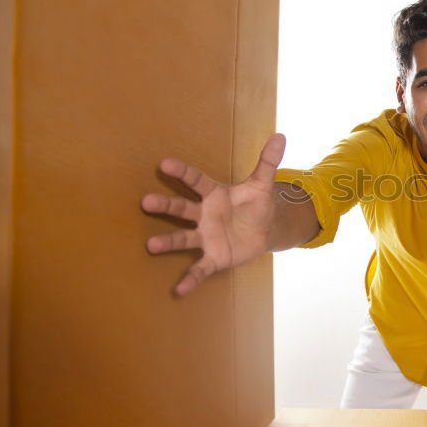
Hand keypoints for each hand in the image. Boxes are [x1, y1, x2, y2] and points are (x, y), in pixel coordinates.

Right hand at [140, 134, 286, 295]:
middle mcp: (204, 214)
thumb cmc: (255, 205)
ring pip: (183, 238)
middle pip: (182, 209)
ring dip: (168, 241)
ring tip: (151, 245)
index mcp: (214, 194)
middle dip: (164, 206)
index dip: (182, 172)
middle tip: (145, 202)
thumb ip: (268, 162)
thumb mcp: (262, 185)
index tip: (165, 163)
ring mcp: (206, 236)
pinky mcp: (213, 256)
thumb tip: (280, 135)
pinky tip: (178, 290)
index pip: (196, 181)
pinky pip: (200, 268)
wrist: (263, 231)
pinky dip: (190, 279)